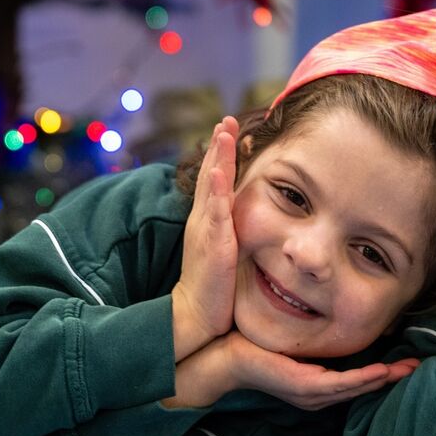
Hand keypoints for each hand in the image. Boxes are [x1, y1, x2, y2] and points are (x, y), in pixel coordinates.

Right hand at [171, 117, 239, 360]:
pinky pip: (215, 213)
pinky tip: (219, 171)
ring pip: (212, 186)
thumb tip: (241, 221)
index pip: (215, 181)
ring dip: (217, 158)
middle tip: (227, 119)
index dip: (221, 156)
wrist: (195, 315)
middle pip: (211, 175)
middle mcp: (203, 220)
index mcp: (207, 221)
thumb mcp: (223, 251)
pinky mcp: (214, 245)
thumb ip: (229, 232)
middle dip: (218, 146)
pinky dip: (216, 190)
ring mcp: (206, 230)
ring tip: (223, 132)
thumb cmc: (212, 286)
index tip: (230, 130)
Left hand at [224, 331, 419, 410]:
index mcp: (317, 384)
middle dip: (392, 377)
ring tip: (408, 369)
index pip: (356, 379)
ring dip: (384, 379)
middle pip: (363, 387)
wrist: (222, 357)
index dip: (384, 371)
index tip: (408, 361)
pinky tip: (380, 371)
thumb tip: (331, 309)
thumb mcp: (291, 338)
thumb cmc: (254, 344)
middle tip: (419, 366)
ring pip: (356, 388)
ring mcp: (310, 393)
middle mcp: (316, 394)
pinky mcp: (302, 386)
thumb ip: (311, 331)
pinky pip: (338, 384)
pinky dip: (361, 379)